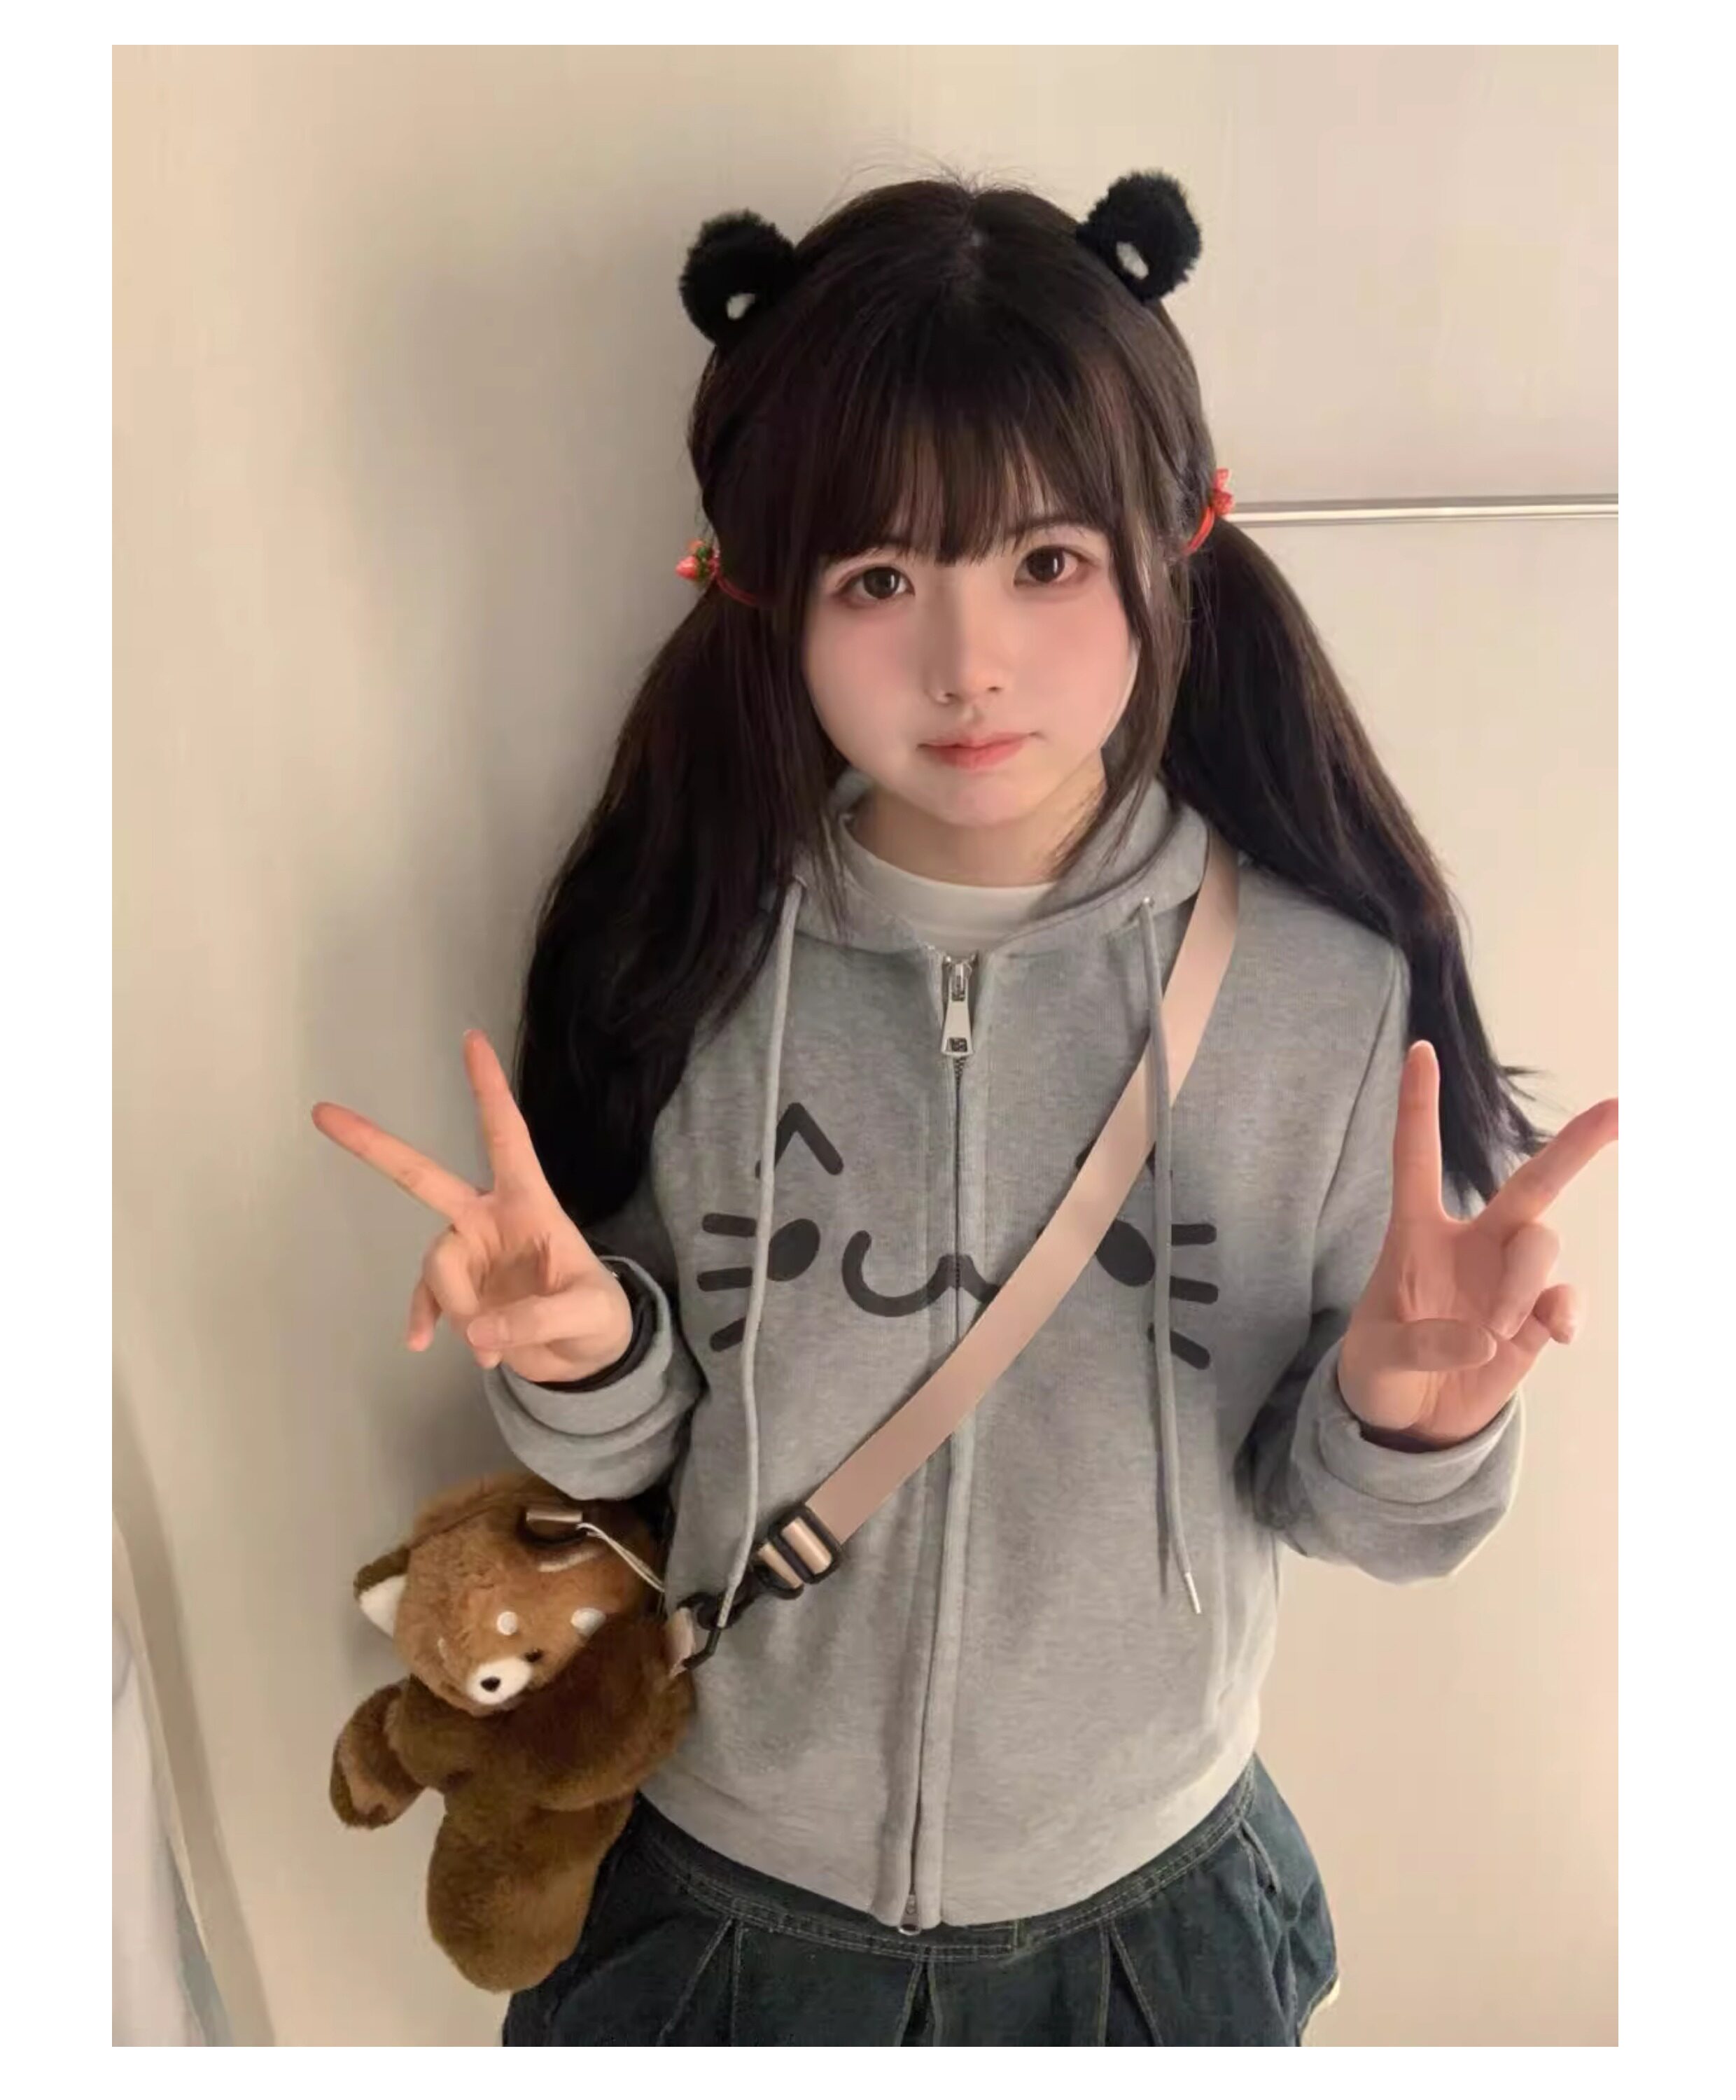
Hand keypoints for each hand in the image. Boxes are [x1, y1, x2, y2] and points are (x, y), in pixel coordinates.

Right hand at [310, 1029, 634, 1385]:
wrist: (585, 1359)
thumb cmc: (599, 1320)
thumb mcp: (591, 1317)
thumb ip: (540, 1319)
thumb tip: (479, 1330)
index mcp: (529, 1204)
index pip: (507, 1135)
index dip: (489, 1089)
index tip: (472, 1039)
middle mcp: (489, 1220)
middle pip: (424, 1177)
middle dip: (375, 1145)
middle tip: (323, 1113)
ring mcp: (469, 1255)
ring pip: (436, 1263)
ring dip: (456, 1304)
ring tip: (491, 1342)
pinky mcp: (458, 1293)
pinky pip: (426, 1298)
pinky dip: (425, 1319)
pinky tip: (421, 1343)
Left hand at [1338, 1041, 1617, 1449]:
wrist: (1406, 1421)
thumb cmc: (1378, 1371)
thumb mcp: (1377, 1359)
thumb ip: (1421, 1342)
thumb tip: (1483, 1335)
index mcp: (1415, 1234)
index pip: (1417, 1157)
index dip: (1419, 1104)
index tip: (1420, 1048)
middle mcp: (1471, 1245)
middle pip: (1531, 1183)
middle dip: (1575, 1145)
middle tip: (1620, 1109)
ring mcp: (1508, 1280)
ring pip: (1543, 1245)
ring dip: (1525, 1282)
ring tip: (1500, 1330)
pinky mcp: (1534, 1320)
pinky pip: (1564, 1300)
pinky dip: (1563, 1314)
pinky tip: (1551, 1335)